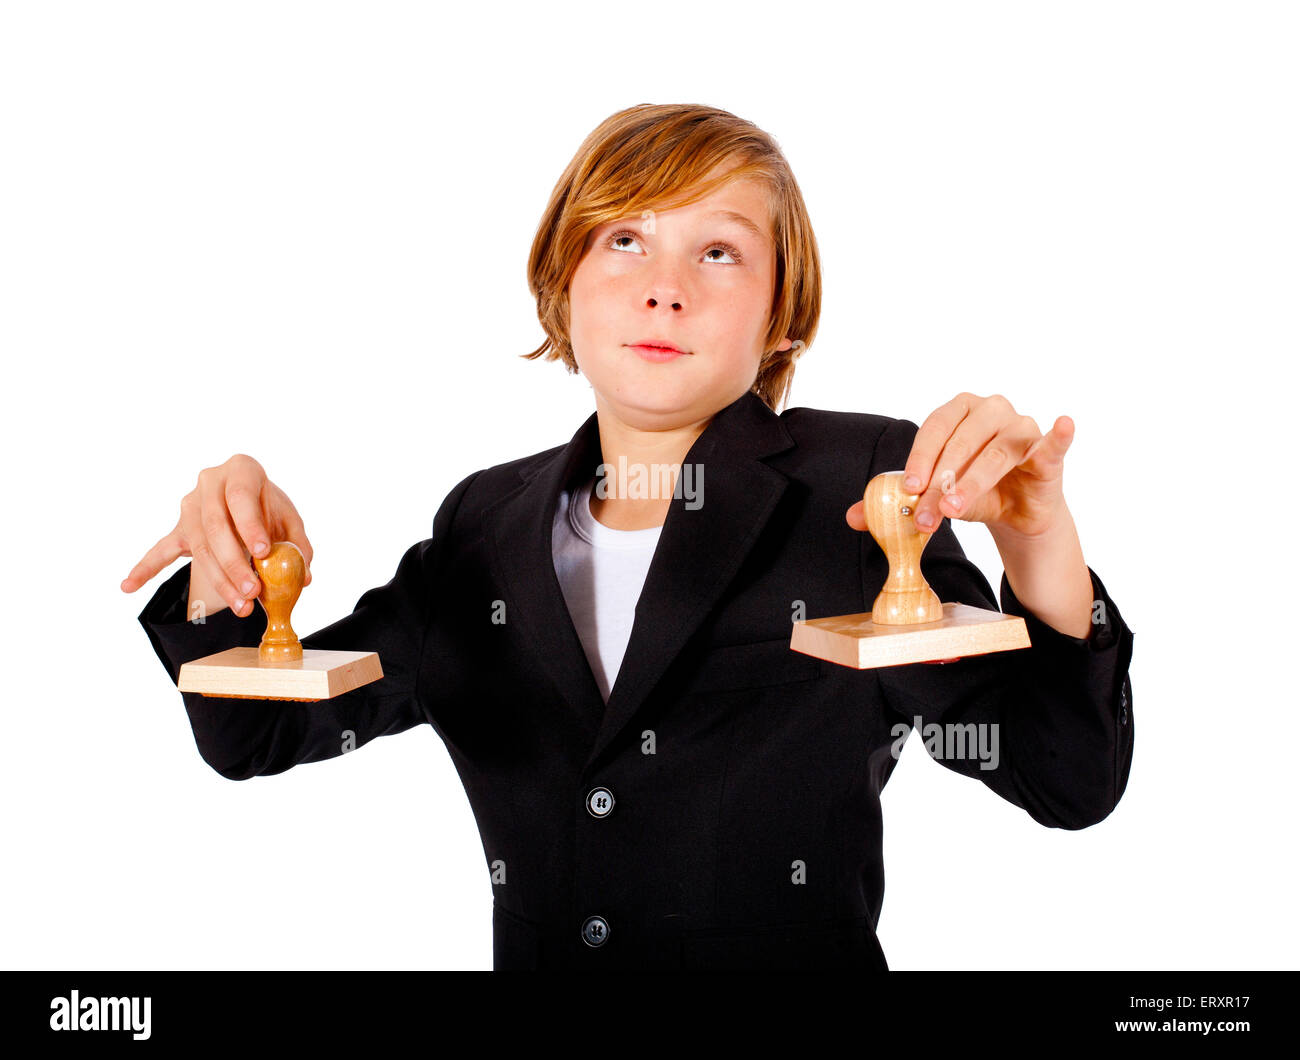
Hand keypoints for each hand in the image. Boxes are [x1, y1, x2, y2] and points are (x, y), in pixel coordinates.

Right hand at [120, 454, 313, 615]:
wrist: (247, 497)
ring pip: (200, 548)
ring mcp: (190, 506)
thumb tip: (301, 576)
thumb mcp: (289, 519)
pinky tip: (128, 586)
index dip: (250, 526)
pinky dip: (145, 569)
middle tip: (253, 591)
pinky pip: (161, 550)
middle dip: (235, 564)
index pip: (241, 498)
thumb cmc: (269, 507)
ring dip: (220, 581)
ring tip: (241, 606)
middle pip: (216, 528)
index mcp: (241, 470)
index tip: (262, 552)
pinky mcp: (178, 528)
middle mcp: (210, 483)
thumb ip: (297, 545)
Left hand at [846, 392, 1073, 541]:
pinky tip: (1062, 425)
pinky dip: (1058, 435)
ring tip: (954, 509)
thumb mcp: (931, 499)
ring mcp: (1022, 427)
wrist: (1014, 513)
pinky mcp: (1048, 451)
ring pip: (998, 451)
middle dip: (941, 481)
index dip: (920, 456)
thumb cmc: (971, 493)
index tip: (908, 486)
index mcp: (958, 412)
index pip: (935, 428)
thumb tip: (854, 517)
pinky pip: (1053, 442)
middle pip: (963, 441)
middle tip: (926, 513)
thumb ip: (895, 503)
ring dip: (974, 481)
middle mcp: (991, 411)